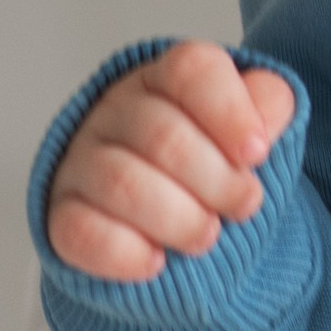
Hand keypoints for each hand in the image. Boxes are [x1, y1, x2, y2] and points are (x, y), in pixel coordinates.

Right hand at [43, 42, 297, 281]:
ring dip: (179, 219)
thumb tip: (265, 118)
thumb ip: (269, 106)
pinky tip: (157, 260)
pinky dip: (127, 253)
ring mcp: (82, 163)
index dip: (231, 112)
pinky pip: (81, 232)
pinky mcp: (61, 215)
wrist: (165, 219)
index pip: (192, 70)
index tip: (257, 154)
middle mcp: (116, 112)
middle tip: (243, 205)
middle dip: (218, 181)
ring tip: (206, 235)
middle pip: (163, 136)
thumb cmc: (210, 163)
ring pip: (122, 184)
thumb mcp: (250, 125)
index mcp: (164, 79)